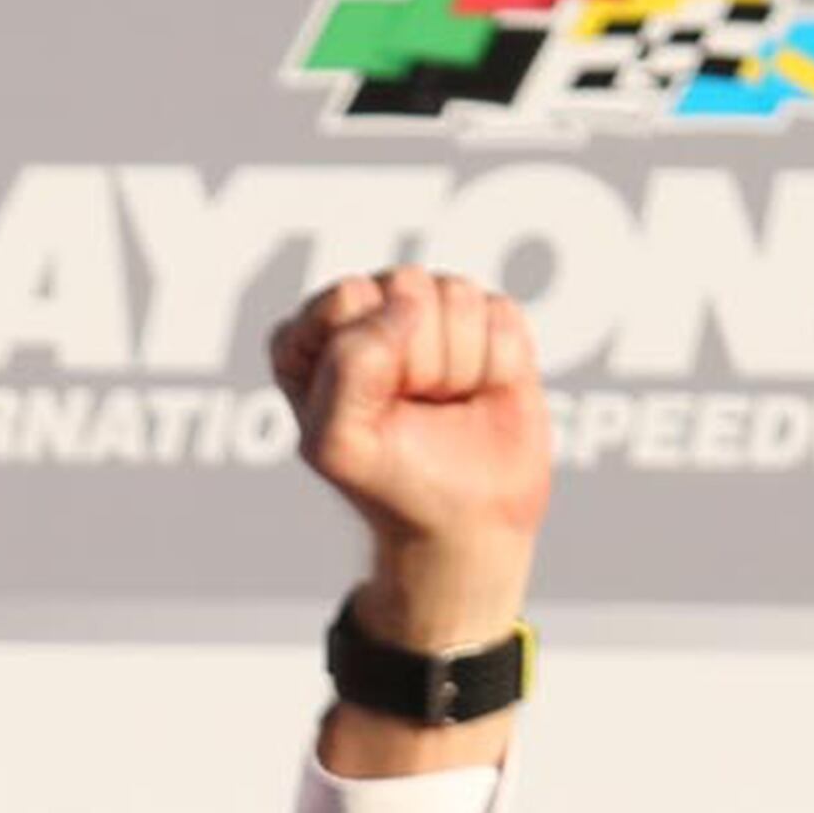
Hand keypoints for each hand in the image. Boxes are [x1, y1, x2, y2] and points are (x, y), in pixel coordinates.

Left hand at [268, 268, 549, 656]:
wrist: (465, 524)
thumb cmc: (392, 484)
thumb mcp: (338, 443)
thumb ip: (347, 364)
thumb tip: (408, 304)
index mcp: (314, 334)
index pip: (349, 298)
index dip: (370, 357)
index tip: (374, 409)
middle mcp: (373, 309)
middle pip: (406, 288)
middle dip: (418, 361)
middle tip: (414, 410)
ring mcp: (432, 310)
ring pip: (456, 297)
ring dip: (457, 368)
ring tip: (444, 405)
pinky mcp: (487, 319)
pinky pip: (499, 314)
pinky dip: (495, 365)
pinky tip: (478, 393)